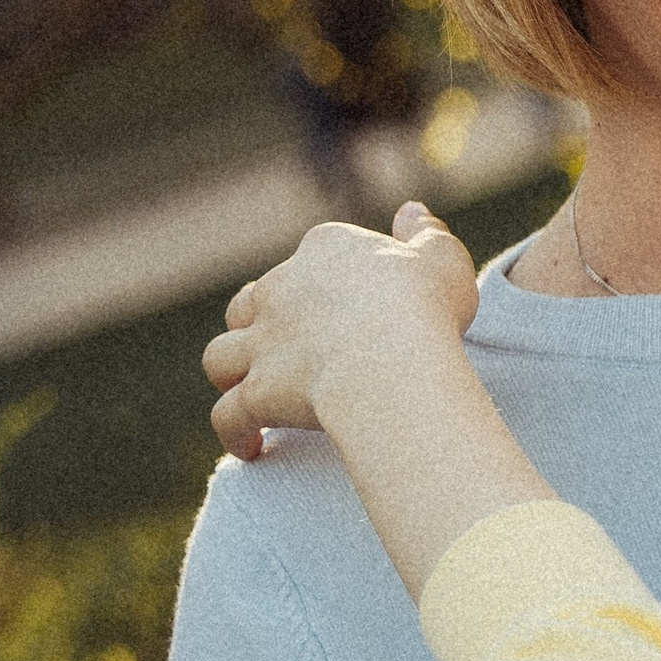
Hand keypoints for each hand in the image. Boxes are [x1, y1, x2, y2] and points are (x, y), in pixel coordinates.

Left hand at [205, 197, 480, 460]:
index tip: (344, 307)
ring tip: (244, 391)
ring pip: (220, 356)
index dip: (321, 283)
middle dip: (257, 325)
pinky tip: (251, 447)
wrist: (390, 359)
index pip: (310, 259)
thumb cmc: (423, 309)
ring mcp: (262, 343)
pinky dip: (234, 431)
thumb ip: (425, 235)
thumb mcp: (440, 261)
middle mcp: (281, 291)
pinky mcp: (256, 391)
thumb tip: (411, 213)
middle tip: (281, 351)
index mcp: (326, 251)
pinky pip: (228, 415)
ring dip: (229, 373)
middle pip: (250, 304)